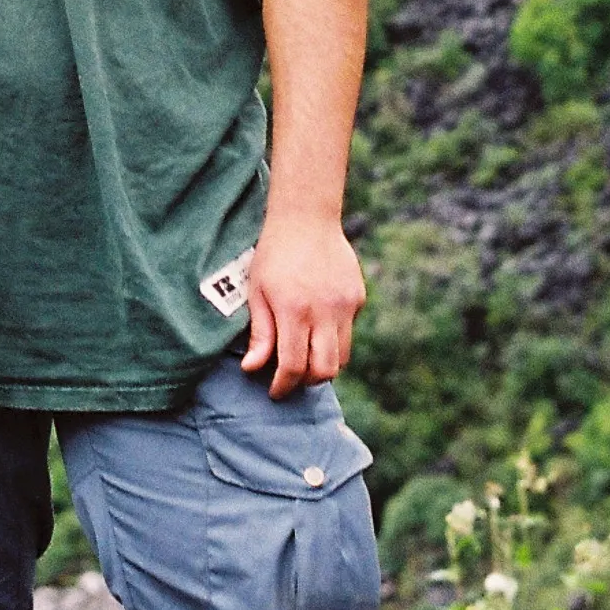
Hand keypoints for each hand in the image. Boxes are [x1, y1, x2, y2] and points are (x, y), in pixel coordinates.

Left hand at [240, 213, 362, 397]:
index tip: (275, 391)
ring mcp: (345, 305)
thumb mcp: (257, 291)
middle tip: (291, 378)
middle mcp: (324, 311)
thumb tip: (252, 369)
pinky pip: (348, 332)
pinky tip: (318, 322)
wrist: (307, 218)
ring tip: (305, 355)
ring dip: (323, 364)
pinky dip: (333, 338)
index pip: (293, 366)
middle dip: (306, 382)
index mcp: (294, 310)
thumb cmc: (274, 254)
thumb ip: (260, 333)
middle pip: (324, 370)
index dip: (283, 385)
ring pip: (342, 357)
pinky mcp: (357, 298)